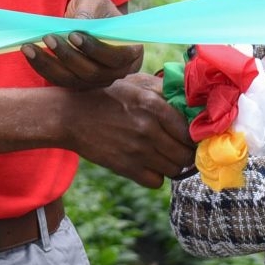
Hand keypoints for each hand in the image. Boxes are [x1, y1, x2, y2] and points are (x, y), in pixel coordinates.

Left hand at [23, 0, 141, 90]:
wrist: (87, 18)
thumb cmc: (96, 9)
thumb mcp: (95, 1)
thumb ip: (90, 11)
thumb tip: (78, 24)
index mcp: (131, 52)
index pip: (116, 57)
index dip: (95, 48)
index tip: (73, 35)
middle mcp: (116, 73)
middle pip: (93, 73)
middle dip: (68, 56)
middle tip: (48, 37)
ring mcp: (96, 82)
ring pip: (73, 80)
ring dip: (50, 64)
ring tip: (30, 47)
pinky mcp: (77, 84)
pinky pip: (59, 81)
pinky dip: (42, 67)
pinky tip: (29, 52)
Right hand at [67, 72, 195, 187]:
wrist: (71, 115)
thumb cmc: (106, 95)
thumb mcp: (136, 82)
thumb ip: (164, 89)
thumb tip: (191, 100)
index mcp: (154, 105)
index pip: (191, 130)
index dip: (193, 136)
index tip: (189, 136)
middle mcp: (148, 129)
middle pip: (185, 154)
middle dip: (185, 152)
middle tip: (178, 148)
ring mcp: (137, 150)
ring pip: (174, 170)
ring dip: (171, 165)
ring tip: (162, 154)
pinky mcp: (125, 167)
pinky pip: (156, 182)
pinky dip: (156, 176)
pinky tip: (148, 164)